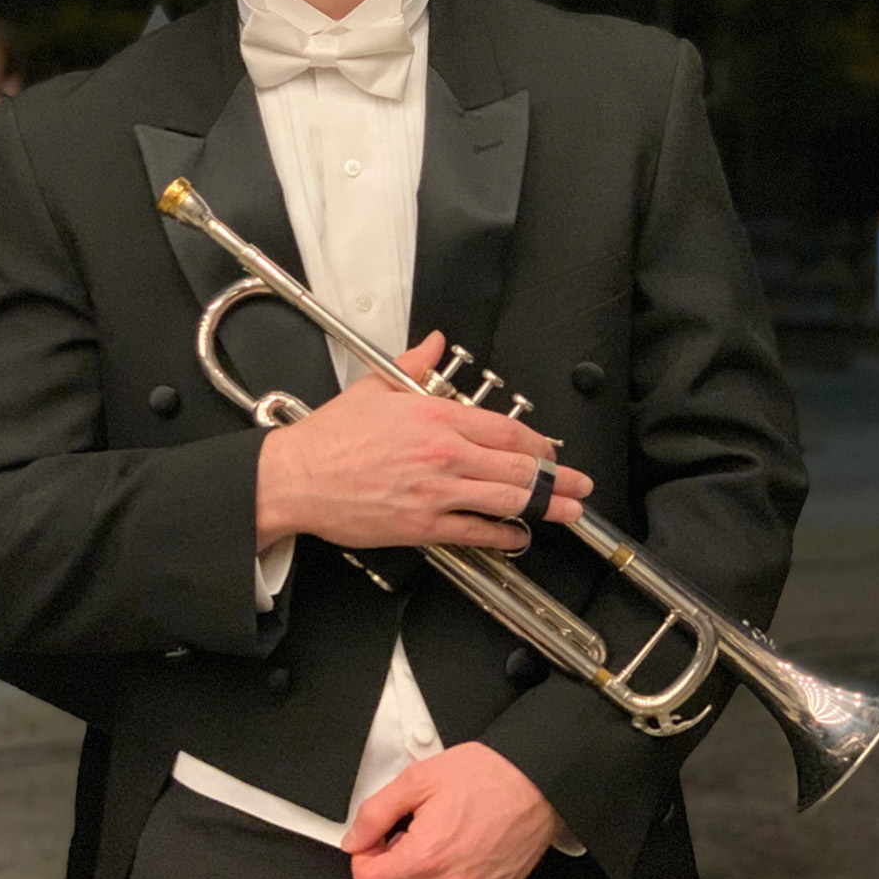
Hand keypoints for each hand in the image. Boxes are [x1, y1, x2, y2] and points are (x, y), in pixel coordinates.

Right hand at [256, 331, 592, 551]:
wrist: (297, 477)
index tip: (552, 450)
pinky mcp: (423, 525)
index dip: (539, 442)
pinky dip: (504, 534)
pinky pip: (476, 531)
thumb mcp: (374, 387)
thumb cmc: (331, 437)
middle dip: (559, 478)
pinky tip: (519, 535)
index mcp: (435, 416)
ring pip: (506, 499)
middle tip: (581, 484)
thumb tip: (433, 343)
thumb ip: (413, 365)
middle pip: (518, 466)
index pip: (506, 428)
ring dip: (546, 507)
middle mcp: (444, 454)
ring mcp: (436, 492)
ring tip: (570, 512)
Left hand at [341, 742, 560, 878]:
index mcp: (426, 857)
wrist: (536, 784)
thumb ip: (376, 812)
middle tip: (396, 843)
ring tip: (421, 851)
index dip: (363, 859)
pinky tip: (441, 863)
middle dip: (381, 876)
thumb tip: (353, 840)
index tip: (374, 840)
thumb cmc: (484, 776)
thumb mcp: (419, 779)